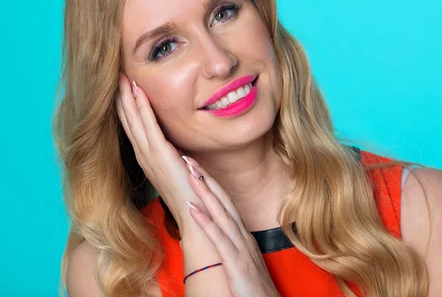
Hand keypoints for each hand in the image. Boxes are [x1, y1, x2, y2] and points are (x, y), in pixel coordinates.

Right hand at [115, 72, 197, 225]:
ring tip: (121, 77)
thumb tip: (181, 146)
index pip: (133, 126)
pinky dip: (142, 108)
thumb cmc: (192, 194)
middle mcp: (144, 156)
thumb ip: (177, 156)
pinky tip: (138, 92)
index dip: (126, 106)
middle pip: (128, 120)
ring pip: (134, 120)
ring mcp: (150, 156)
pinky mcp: (160, 156)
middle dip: (120, 97)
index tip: (122, 86)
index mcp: (148, 158)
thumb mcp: (181, 169)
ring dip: (127, 98)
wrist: (196, 217)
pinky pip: (149, 127)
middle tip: (114, 75)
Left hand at [184, 157, 280, 296]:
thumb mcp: (238, 260)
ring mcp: (240, 248)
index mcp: (241, 235)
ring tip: (190, 174)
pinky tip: (193, 209)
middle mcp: (242, 236)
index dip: (210, 183)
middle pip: (223, 201)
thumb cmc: (252, 286)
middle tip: (189, 158)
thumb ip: (224, 244)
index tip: (195, 166)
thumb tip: (201, 234)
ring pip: (221, 214)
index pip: (224, 203)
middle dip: (206, 178)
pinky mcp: (236, 262)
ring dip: (205, 192)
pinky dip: (205, 221)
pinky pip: (218, 239)